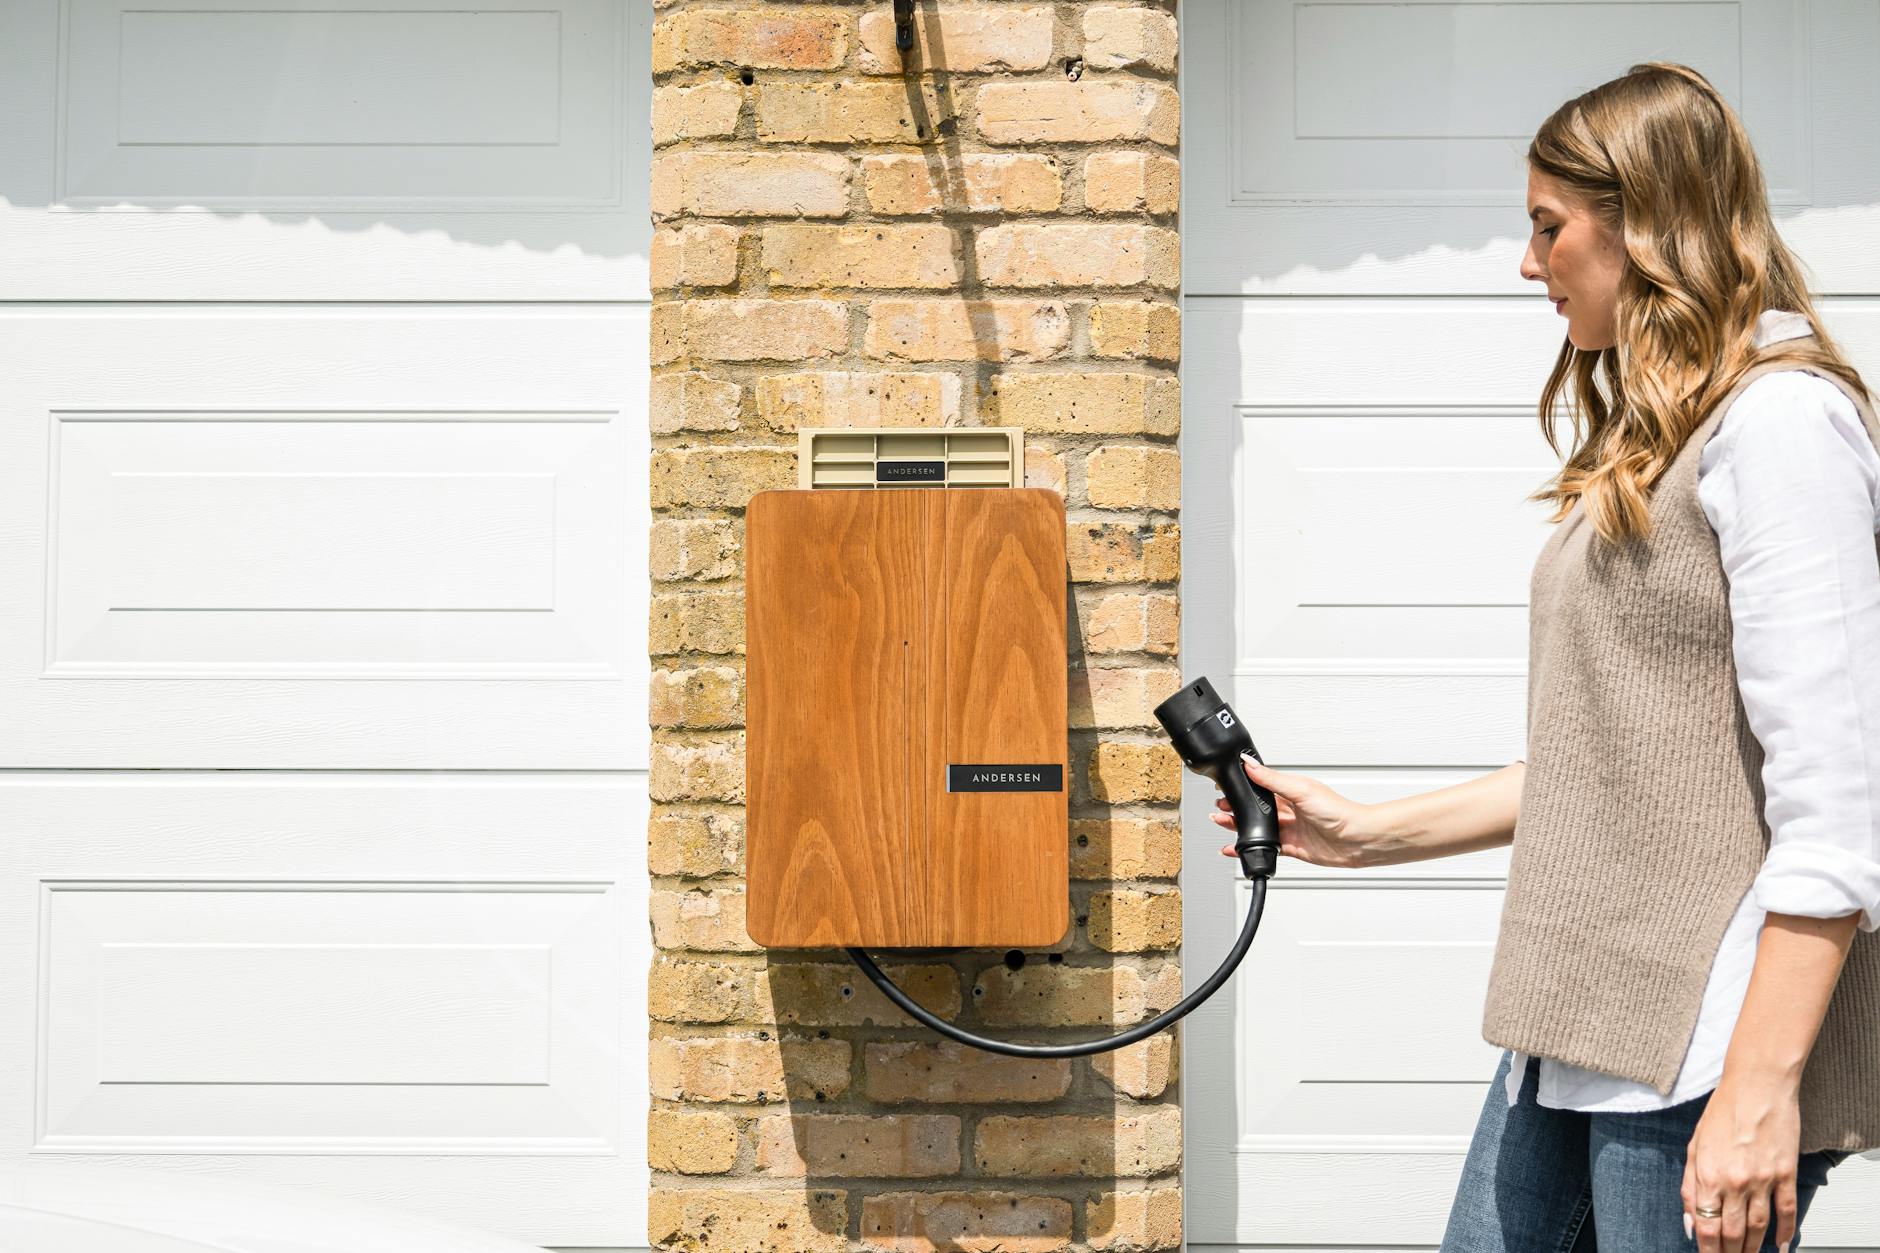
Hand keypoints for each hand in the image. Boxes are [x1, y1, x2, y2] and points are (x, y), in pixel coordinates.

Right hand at [1214, 755, 1372, 869]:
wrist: (1357, 840)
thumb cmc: (1339, 812)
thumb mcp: (1300, 789)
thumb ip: (1272, 779)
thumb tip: (1250, 763)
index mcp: (1291, 789)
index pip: (1261, 784)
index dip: (1243, 785)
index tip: (1226, 785)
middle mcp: (1290, 808)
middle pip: (1256, 807)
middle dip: (1236, 807)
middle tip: (1219, 807)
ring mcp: (1290, 828)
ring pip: (1257, 826)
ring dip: (1238, 825)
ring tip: (1221, 822)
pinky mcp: (1291, 847)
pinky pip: (1265, 846)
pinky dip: (1250, 846)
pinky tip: (1236, 847)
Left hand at [1682, 1072, 1802, 1252]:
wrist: (1757, 1085)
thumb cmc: (1723, 1110)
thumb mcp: (1694, 1146)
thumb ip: (1690, 1186)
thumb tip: (1690, 1221)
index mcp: (1709, 1174)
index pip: (1707, 1226)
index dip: (1707, 1249)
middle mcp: (1736, 1181)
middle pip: (1732, 1231)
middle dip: (1729, 1252)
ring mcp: (1763, 1179)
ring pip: (1758, 1226)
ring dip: (1753, 1247)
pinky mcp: (1785, 1173)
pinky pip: (1787, 1210)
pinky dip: (1785, 1232)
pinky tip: (1780, 1245)